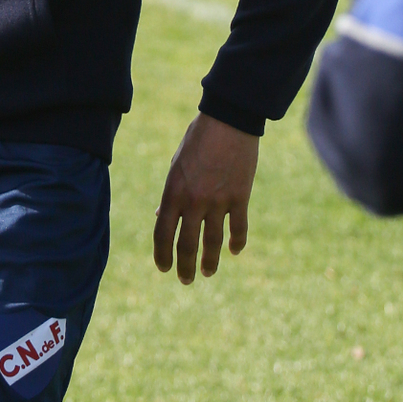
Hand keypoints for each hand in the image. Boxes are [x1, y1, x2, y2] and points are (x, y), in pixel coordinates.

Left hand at [152, 113, 259, 284]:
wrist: (228, 121)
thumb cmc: (197, 141)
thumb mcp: (176, 166)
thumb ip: (171, 194)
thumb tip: (163, 215)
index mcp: (172, 193)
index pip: (162, 234)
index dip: (162, 255)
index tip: (164, 268)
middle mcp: (193, 202)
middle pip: (187, 245)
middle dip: (185, 267)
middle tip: (186, 280)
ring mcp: (218, 201)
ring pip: (212, 242)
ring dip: (210, 262)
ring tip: (207, 273)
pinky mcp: (240, 197)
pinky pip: (238, 228)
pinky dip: (237, 242)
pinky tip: (235, 251)